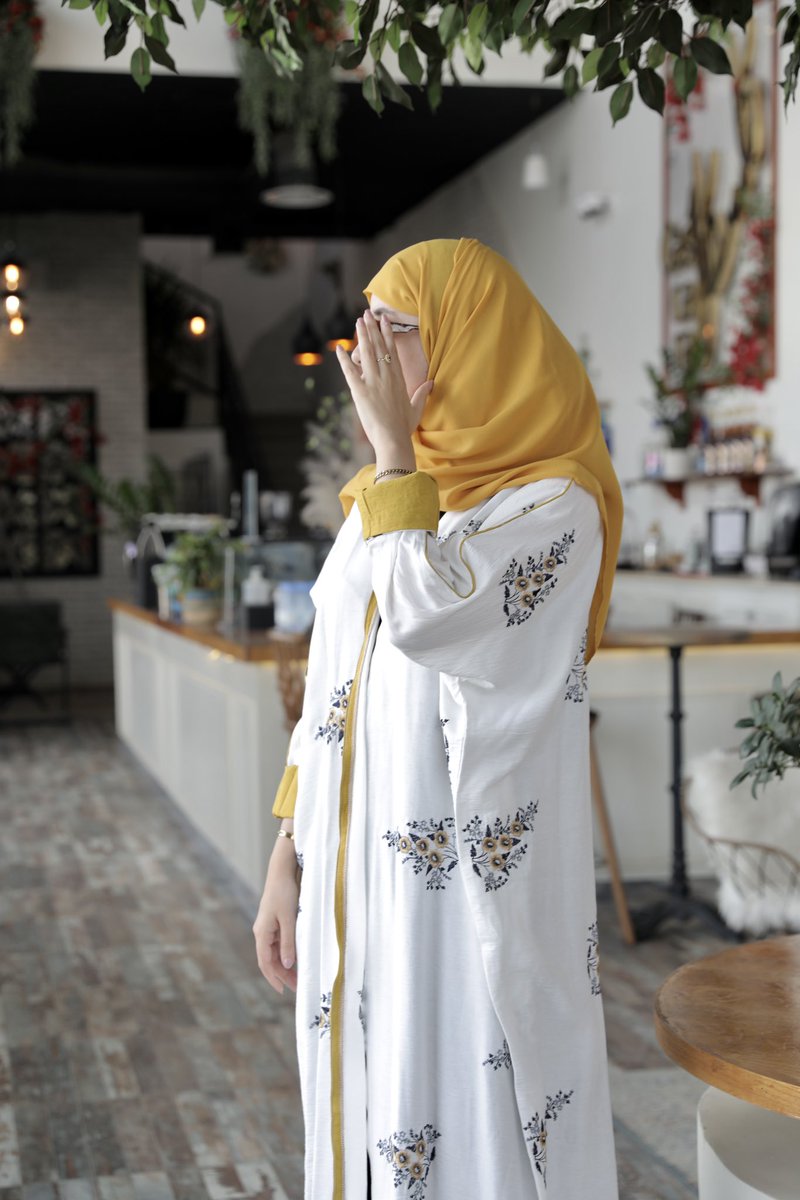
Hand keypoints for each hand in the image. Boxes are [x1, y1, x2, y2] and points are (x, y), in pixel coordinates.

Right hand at [252, 837, 299, 994]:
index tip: (283, 991)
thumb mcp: (289, 919)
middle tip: (297, 988)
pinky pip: (279, 944)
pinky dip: (287, 954)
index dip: (274, 978)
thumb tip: (288, 965)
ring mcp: (268, 928)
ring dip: (285, 966)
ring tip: (299, 977)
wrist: (281, 872)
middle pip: (270, 961)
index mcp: (262, 933)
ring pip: (275, 953)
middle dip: (282, 975)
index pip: (265, 963)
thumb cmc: (285, 894)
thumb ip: (288, 943)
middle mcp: (262, 933)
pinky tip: (296, 960)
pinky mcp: (274, 923)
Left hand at [335, 310, 432, 458]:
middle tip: (368, 314)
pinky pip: (349, 371)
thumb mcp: (416, 408)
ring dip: (362, 335)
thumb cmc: (404, 427)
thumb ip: (422, 393)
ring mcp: (372, 382)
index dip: (388, 334)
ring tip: (358, 322)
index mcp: (398, 379)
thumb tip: (431, 383)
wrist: (393, 438)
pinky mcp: (360, 390)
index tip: (385, 321)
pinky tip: (338, 348)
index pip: (392, 351)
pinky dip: (342, 359)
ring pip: (366, 353)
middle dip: (373, 328)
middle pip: (379, 346)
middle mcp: (386, 376)